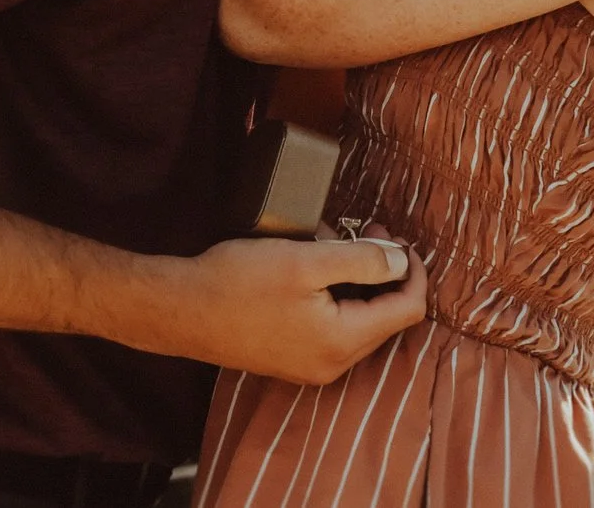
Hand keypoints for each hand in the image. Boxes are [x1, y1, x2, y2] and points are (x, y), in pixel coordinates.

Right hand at [163, 233, 428, 383]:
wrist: (180, 311)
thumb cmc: (237, 283)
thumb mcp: (305, 260)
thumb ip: (362, 260)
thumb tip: (401, 261)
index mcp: (341, 342)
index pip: (407, 310)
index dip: (413, 271)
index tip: (400, 239)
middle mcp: (332, 364)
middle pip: (384, 316)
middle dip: (382, 270)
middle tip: (367, 230)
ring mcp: (310, 364)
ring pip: (357, 317)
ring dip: (355, 277)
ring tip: (334, 239)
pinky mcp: (292, 357)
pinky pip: (331, 323)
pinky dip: (333, 291)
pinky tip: (312, 263)